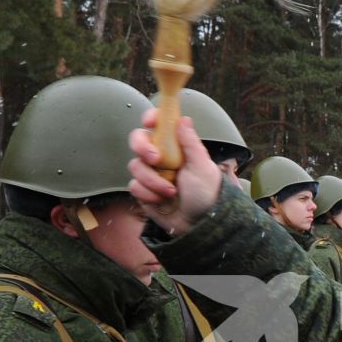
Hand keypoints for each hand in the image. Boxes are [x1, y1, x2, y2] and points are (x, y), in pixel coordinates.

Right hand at [127, 110, 221, 236]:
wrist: (199, 223)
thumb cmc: (206, 193)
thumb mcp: (202, 166)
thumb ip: (191, 142)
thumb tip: (183, 119)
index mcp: (175, 145)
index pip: (158, 124)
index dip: (151, 118)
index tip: (150, 121)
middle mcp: (160, 156)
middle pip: (137, 140)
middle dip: (143, 148)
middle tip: (156, 159)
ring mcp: (150, 173)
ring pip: (135, 166)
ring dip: (153, 180)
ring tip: (172, 191)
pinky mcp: (143, 191)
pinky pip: (134, 186)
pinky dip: (148, 194)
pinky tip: (162, 201)